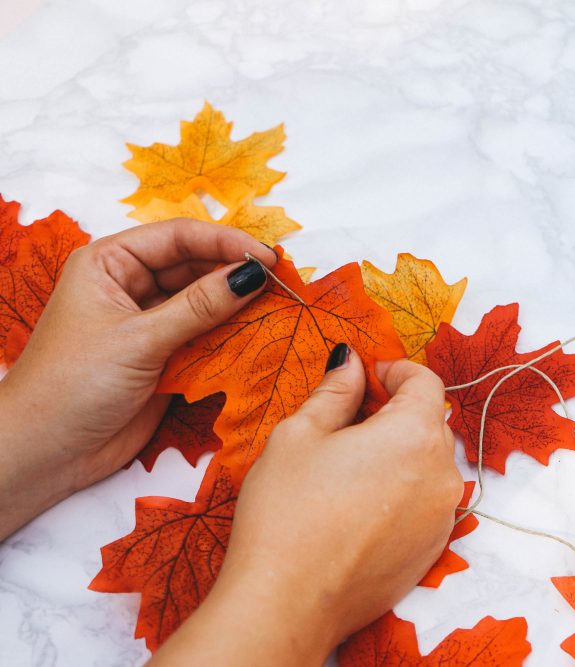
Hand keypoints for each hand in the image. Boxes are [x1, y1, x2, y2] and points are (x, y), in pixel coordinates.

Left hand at [0, 219, 275, 537]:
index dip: (225, 243)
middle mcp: (130, 284)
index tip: (267, 258)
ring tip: (279, 306)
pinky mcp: (164, 353)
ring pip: (205, 299)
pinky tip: (259, 332)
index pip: (178, 237)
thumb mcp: (140, 339)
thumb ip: (200, 307)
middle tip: (283, 282)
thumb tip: (252, 276)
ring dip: (238, 304)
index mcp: (110, 262)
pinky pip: (206, 333)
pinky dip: (232, 333)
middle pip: (195, 265)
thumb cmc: (72, 385)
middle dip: (235, 272)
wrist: (47, 452)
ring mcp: (149, 320)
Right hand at [151, 350, 463, 664]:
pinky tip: (360, 504)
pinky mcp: (431, 550)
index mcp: (414, 435)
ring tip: (350, 465)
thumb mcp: (300, 434)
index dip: (396, 370)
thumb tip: (351, 362)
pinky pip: (426, 503)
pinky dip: (403, 491)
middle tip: (350, 419)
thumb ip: (335, 391)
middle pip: (430, 423)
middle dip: (396, 411)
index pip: (425, 382)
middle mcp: (441, 474)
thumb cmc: (287, 514)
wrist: (288, 602)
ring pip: (429, 464)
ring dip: (400, 453)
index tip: (368, 376)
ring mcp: (441, 516)